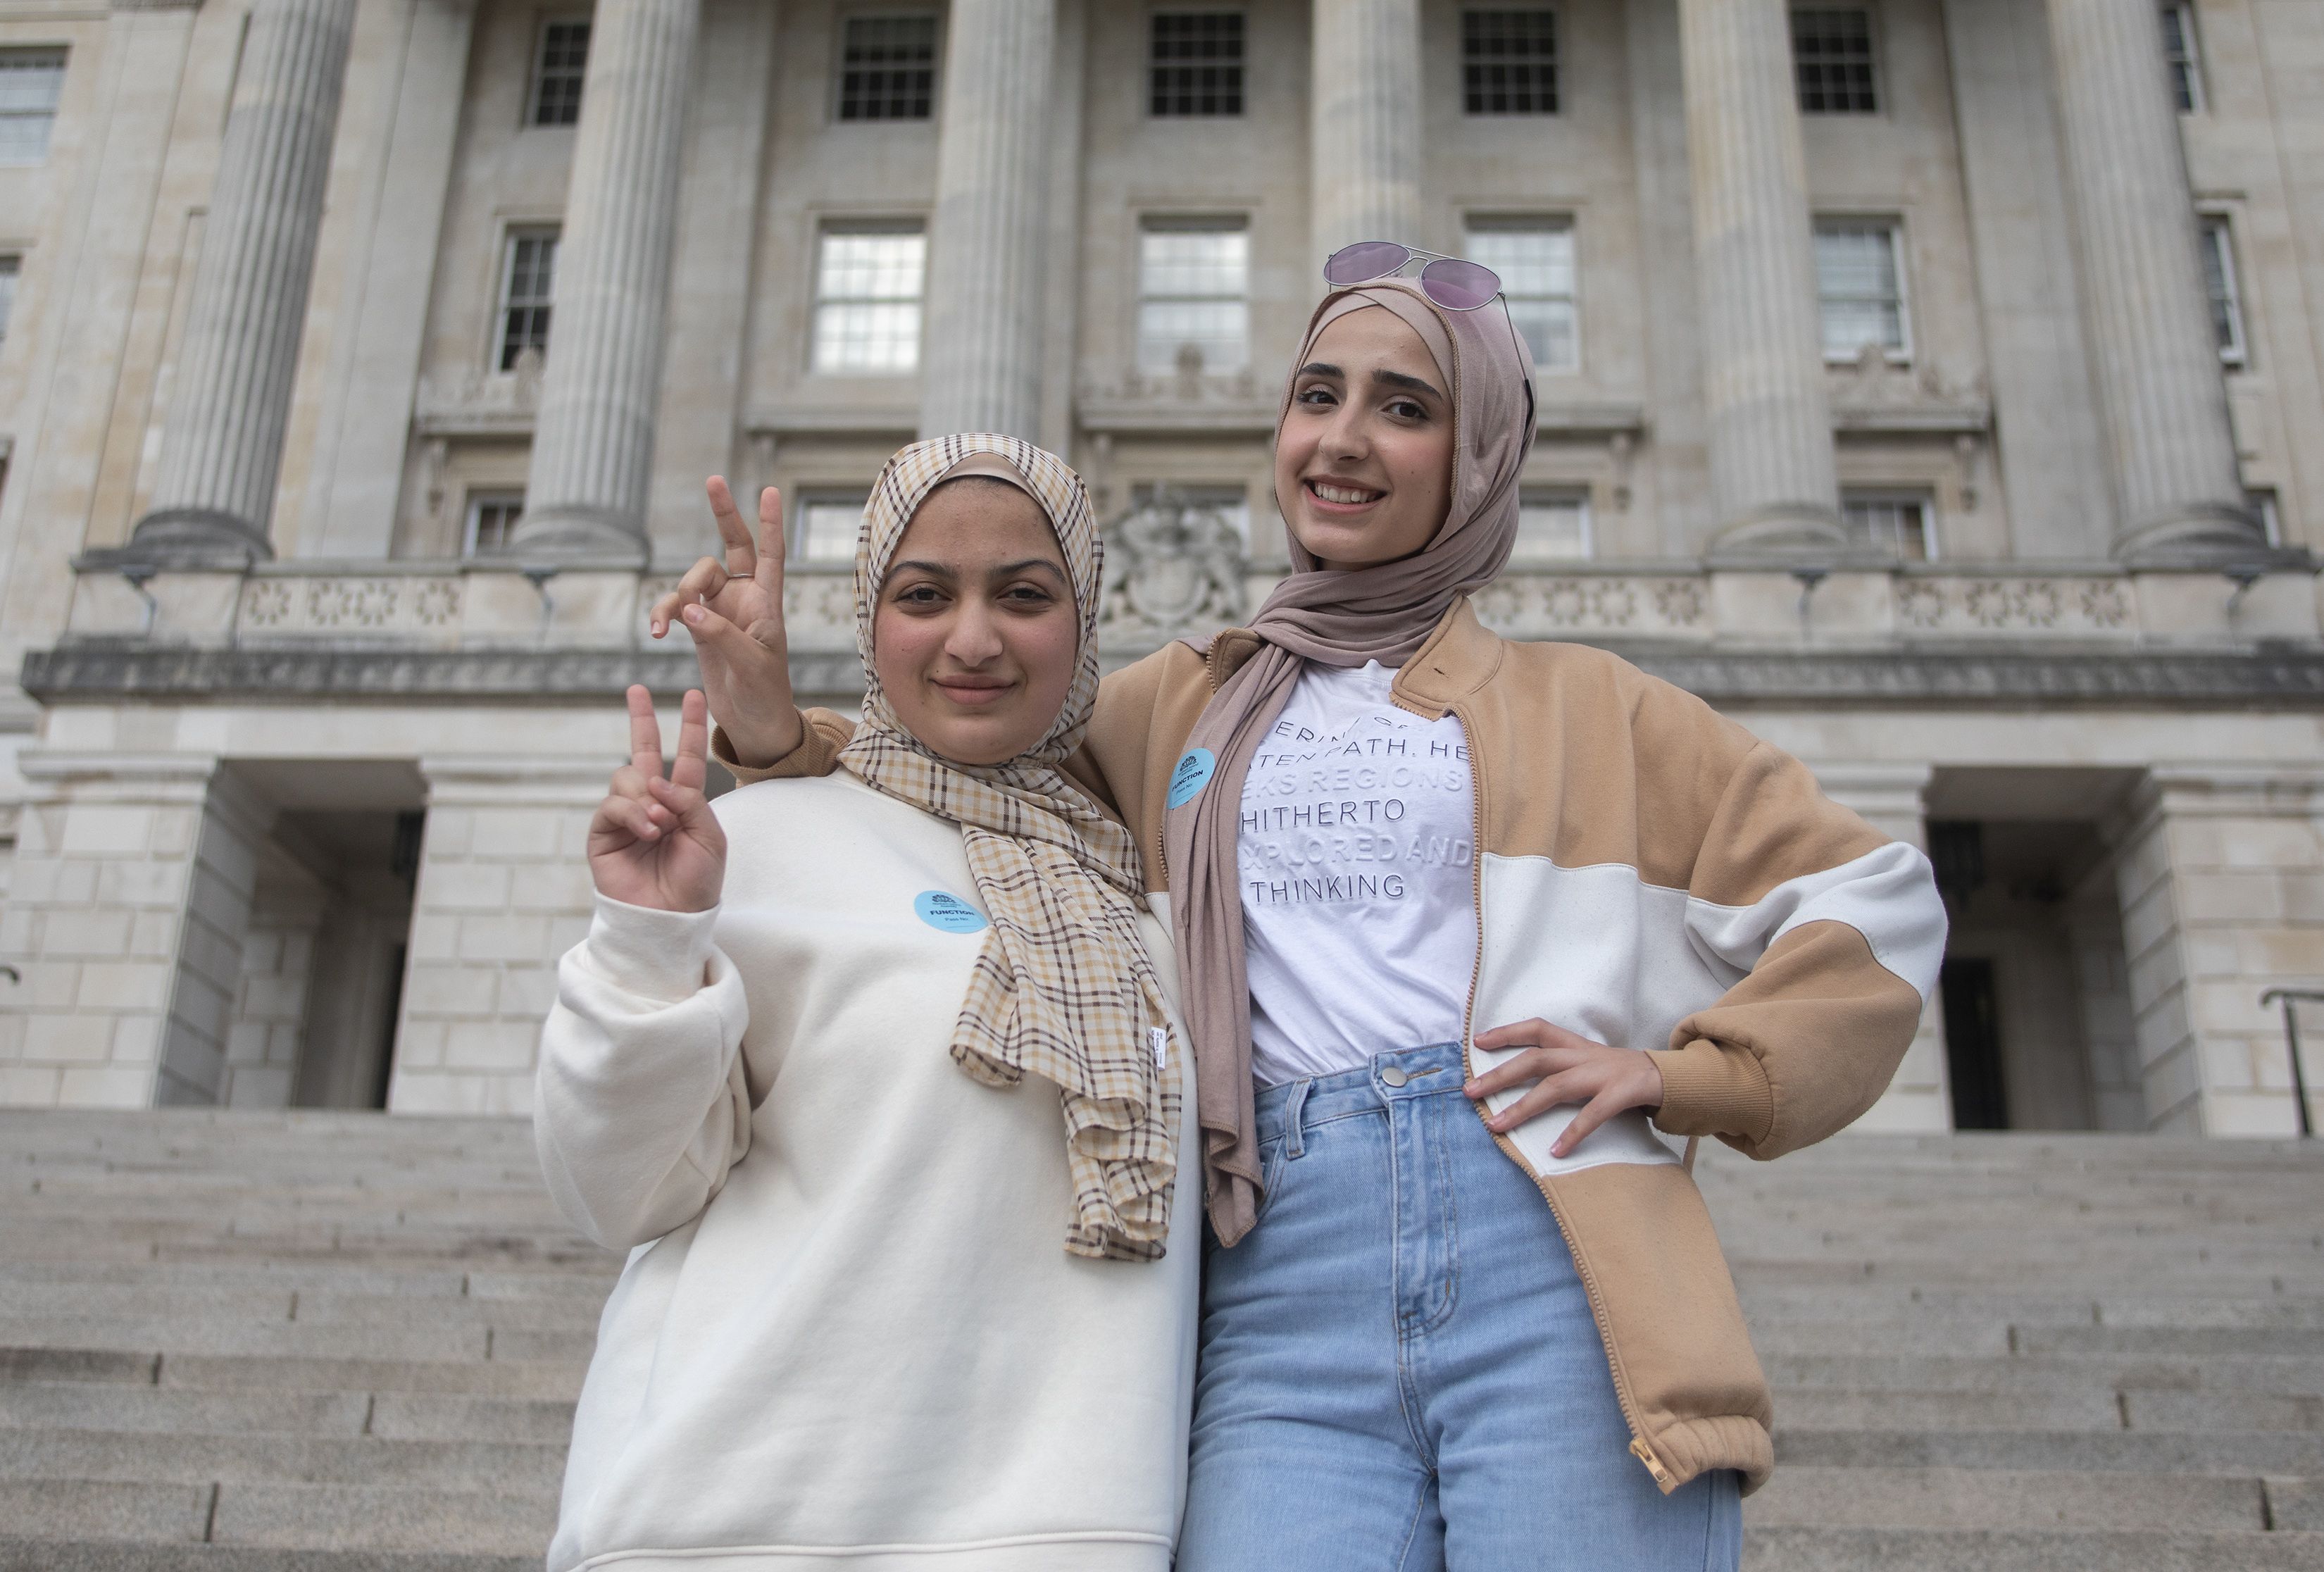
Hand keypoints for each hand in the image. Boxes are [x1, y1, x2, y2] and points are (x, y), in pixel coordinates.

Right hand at [587, 686, 726, 913]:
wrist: (671, 919)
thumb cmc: (696, 882)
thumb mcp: (709, 836)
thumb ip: (690, 801)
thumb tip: (655, 779)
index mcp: (684, 802)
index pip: (686, 756)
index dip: (690, 727)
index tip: (693, 696)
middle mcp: (653, 804)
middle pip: (643, 752)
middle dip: (641, 719)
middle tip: (637, 690)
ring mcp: (626, 817)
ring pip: (627, 777)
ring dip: (647, 796)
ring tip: (662, 824)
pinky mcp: (604, 833)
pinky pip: (613, 805)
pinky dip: (633, 814)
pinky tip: (649, 831)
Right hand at [646, 478, 802, 767]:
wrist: (754, 724)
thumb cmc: (764, 695)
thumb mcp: (749, 666)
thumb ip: (720, 634)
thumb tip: (688, 608)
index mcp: (768, 604)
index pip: (772, 555)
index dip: (769, 524)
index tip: (769, 490)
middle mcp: (745, 600)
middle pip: (733, 547)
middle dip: (724, 514)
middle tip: (714, 480)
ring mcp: (720, 611)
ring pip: (693, 580)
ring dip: (677, 594)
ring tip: (668, 623)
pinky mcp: (699, 627)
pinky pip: (675, 607)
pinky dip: (663, 614)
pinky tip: (657, 632)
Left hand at [1465, 1019, 1664, 1159]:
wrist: (1670, 1077)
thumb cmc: (1620, 1073)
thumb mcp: (1589, 1061)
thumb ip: (1560, 1065)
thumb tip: (1516, 1077)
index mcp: (1575, 1045)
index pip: (1538, 1029)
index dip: (1507, 1032)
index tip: (1477, 1040)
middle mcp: (1584, 1056)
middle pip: (1535, 1060)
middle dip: (1500, 1075)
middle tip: (1470, 1091)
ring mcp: (1602, 1074)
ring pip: (1555, 1087)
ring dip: (1523, 1108)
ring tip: (1497, 1126)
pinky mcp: (1621, 1094)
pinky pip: (1592, 1115)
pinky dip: (1573, 1133)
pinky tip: (1555, 1151)